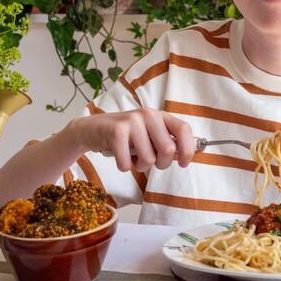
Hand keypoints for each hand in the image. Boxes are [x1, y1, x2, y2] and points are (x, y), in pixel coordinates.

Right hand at [72, 108, 194, 171]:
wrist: (91, 130)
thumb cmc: (125, 137)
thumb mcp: (148, 136)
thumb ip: (167, 143)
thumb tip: (189, 155)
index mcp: (160, 116)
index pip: (183, 129)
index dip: (188, 149)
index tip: (184, 164)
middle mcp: (148, 114)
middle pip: (168, 149)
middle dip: (160, 164)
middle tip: (147, 161)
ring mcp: (132, 121)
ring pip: (149, 159)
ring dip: (140, 166)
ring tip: (131, 156)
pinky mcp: (116, 131)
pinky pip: (128, 163)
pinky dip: (124, 166)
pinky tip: (119, 157)